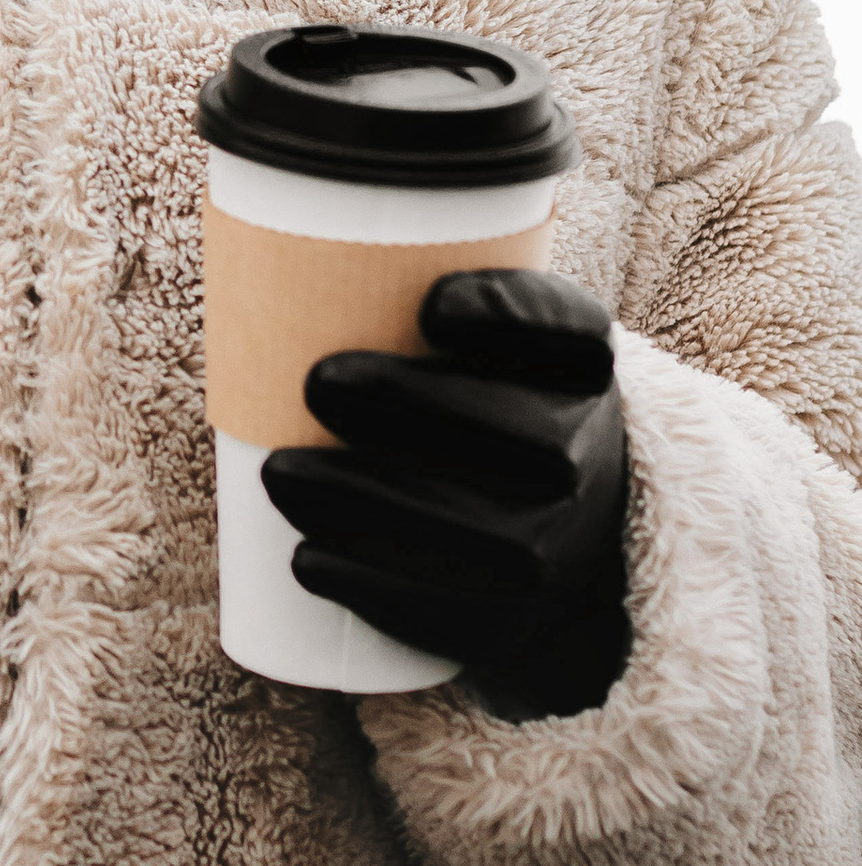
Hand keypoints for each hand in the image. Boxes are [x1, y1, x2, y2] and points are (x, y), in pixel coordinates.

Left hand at [261, 270, 629, 718]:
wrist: (563, 541)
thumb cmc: (488, 412)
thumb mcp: (490, 351)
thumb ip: (418, 297)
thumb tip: (278, 241)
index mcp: (583, 372)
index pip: (570, 332)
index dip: (510, 317)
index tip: (430, 306)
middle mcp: (587, 460)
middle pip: (518, 435)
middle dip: (409, 407)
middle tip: (319, 383)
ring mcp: (555, 552)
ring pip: (469, 533)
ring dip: (362, 501)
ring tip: (280, 474)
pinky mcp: (509, 623)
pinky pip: (442, 611)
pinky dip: (366, 584)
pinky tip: (308, 558)